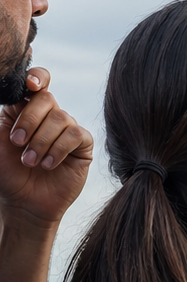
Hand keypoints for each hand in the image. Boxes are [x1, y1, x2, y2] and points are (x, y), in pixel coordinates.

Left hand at [0, 68, 92, 228]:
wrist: (23, 203)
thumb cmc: (6, 174)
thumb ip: (1, 117)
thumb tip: (4, 95)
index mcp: (26, 109)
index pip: (37, 82)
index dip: (37, 78)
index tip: (30, 86)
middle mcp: (49, 116)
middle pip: (47, 99)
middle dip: (30, 121)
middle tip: (17, 143)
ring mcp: (67, 130)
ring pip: (61, 119)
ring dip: (41, 141)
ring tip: (30, 162)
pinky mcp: (82, 146)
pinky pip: (75, 136)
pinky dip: (58, 150)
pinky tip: (48, 165)